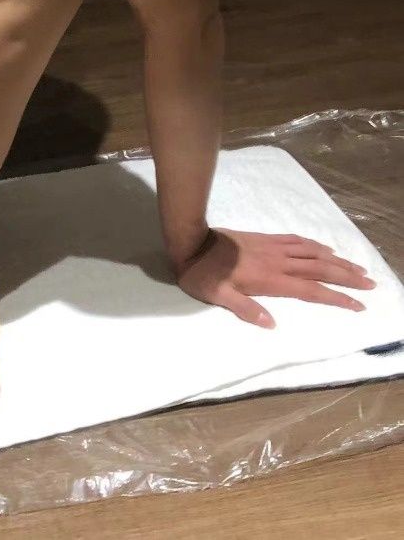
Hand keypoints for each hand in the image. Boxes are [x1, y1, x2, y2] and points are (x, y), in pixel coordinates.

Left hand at [174, 228, 375, 328]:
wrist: (191, 242)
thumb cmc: (202, 274)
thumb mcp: (219, 296)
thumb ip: (245, 309)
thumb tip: (271, 324)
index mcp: (269, 279)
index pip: (310, 290)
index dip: (336, 297)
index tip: (358, 304)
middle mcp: (277, 262)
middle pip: (320, 269)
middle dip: (347, 277)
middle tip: (371, 283)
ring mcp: (272, 248)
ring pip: (312, 253)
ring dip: (336, 259)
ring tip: (357, 266)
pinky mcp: (265, 238)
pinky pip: (297, 240)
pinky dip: (315, 244)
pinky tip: (324, 247)